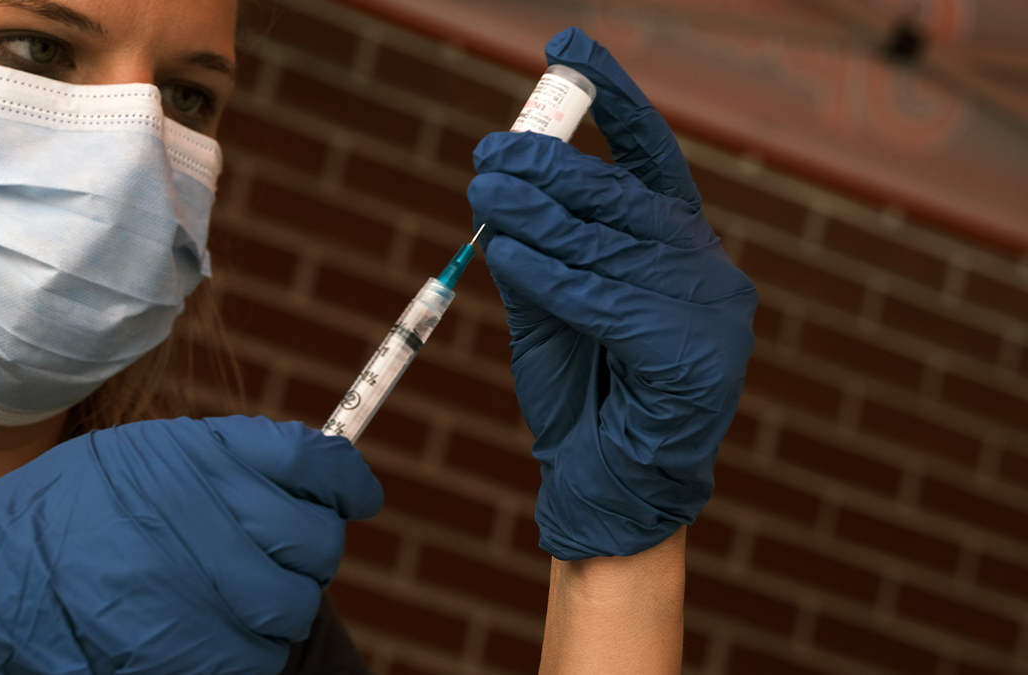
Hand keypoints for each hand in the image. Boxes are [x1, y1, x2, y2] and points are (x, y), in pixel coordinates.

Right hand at [0, 416, 382, 674]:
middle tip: (286, 551)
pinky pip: (260, 655)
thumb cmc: (76, 510)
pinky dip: (248, 645)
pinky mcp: (198, 655)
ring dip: (280, 601)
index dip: (347, 481)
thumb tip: (319, 471)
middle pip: (318, 540)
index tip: (358, 495)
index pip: (315, 464)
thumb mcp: (149, 453)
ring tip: (236, 591)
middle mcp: (215, 518)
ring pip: (296, 605)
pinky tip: (211, 626)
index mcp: (205, 458)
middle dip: (312, 548)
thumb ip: (232, 458)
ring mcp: (209, 592)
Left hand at [468, 27, 755, 559]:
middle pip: (622, 198)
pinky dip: (553, 276)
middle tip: (488, 152)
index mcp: (677, 248)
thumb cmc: (580, 391)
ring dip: (538, 216)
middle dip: (551, 167)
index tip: (569, 51)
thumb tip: (503, 183)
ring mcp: (709, 312)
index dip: (612, 102)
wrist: (606, 482)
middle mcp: (704, 269)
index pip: (652, 158)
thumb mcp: (553, 305)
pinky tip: (508, 253)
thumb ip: (542, 249)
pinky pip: (606, 300)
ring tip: (483, 191)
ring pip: (608, 245)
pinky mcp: (694, 356)